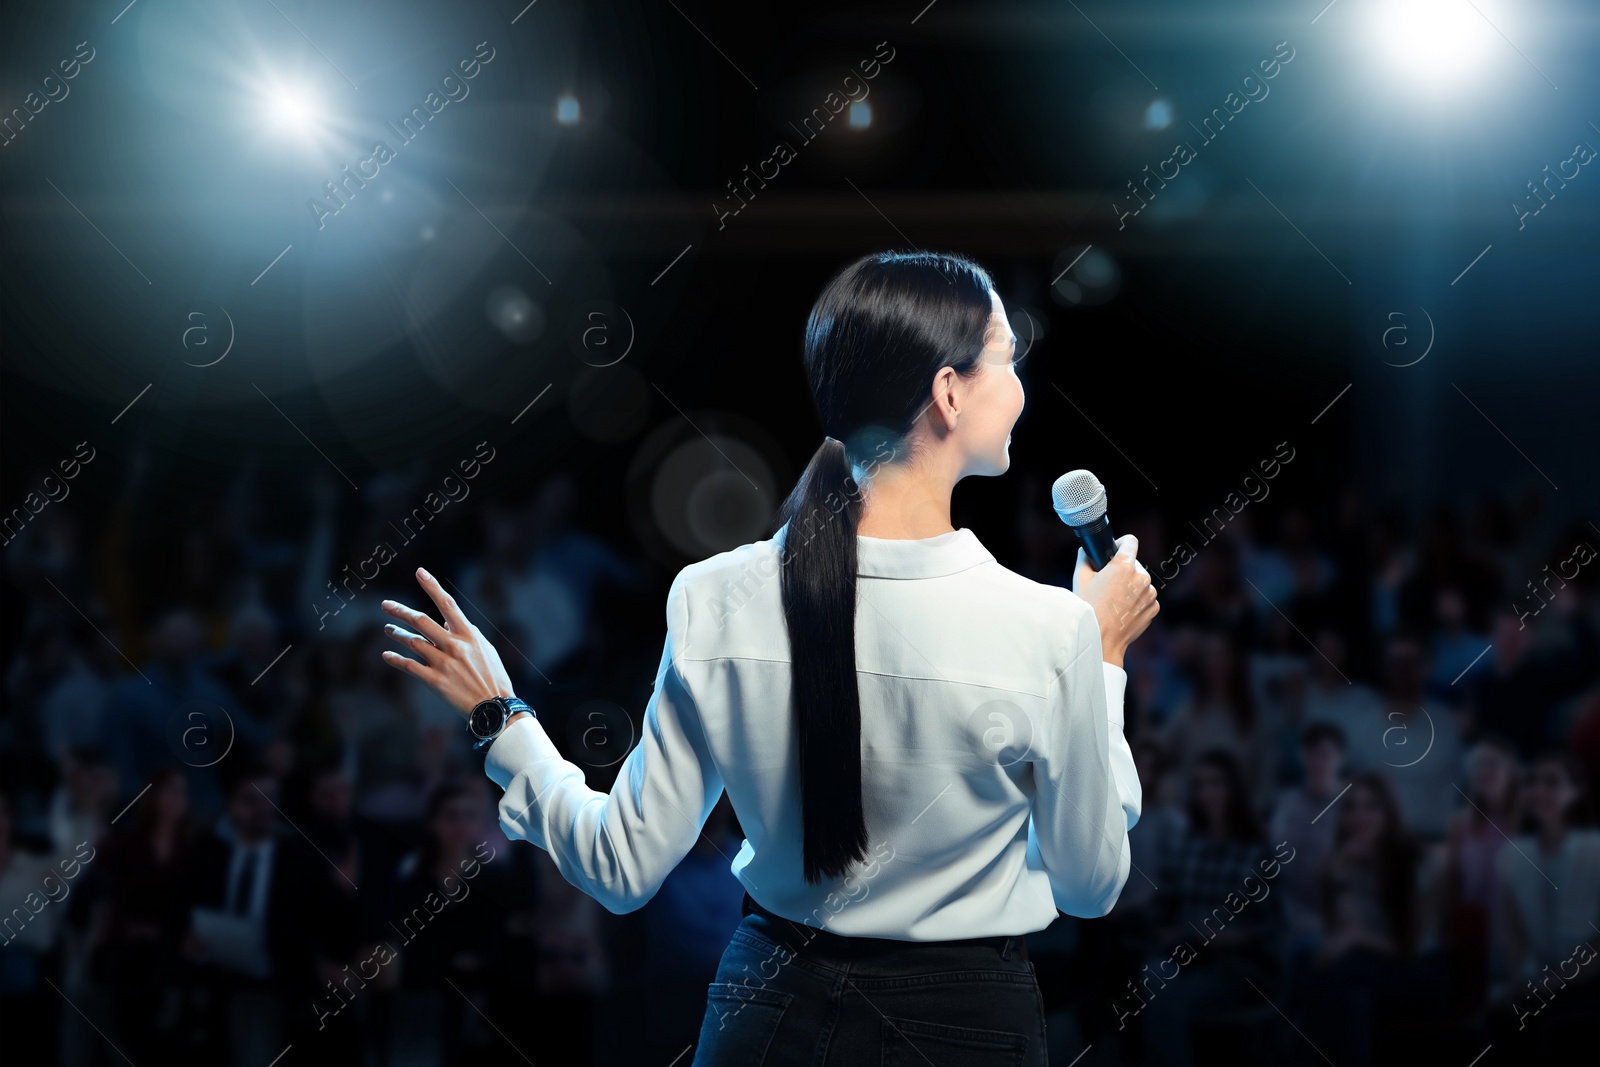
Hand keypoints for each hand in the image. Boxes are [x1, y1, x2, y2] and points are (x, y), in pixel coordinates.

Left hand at [380, 568, 516, 715]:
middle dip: (400, 611)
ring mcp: (443, 663)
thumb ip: (468, 633)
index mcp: (468, 634)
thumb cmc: (493, 677)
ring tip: (387, 630)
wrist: (494, 708)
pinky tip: (386, 655)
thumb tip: (450, 622)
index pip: (448, 604)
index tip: (419, 572)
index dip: (432, 586)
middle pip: (421, 621)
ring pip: (412, 642)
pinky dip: (395, 659)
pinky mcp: (435, 681)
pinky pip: (409, 666)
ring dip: (397, 634)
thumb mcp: (486, 649)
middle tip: (386, 604)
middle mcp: (454, 645)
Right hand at [1073, 534, 1158, 667]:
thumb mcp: (1080, 579)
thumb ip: (1085, 558)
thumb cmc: (1088, 609)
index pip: (1130, 541)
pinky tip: (1123, 611)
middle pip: (1133, 564)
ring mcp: (1150, 593)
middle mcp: (1141, 576)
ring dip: (1131, 587)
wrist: (1102, 640)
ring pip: (1140, 582)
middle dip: (1122, 570)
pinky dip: (1137, 602)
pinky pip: (1145, 598)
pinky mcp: (1154, 607)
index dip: (1121, 543)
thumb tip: (1087, 551)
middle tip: (1108, 584)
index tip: (1115, 550)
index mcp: (1123, 566)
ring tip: (1114, 602)